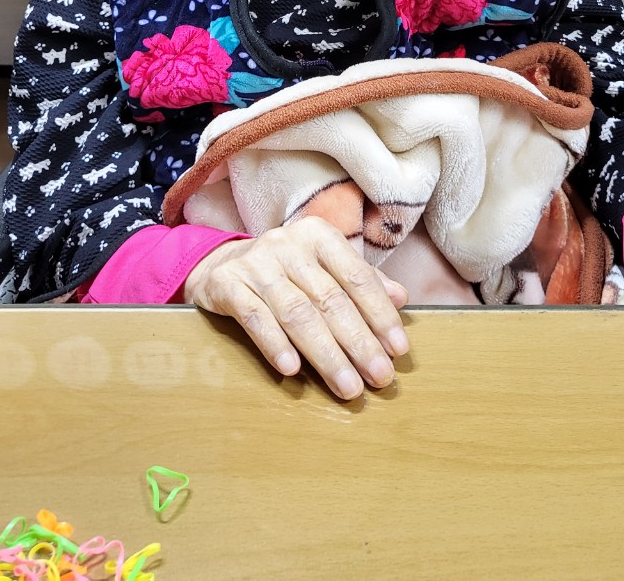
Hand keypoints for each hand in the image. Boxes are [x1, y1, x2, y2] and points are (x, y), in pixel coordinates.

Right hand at [184, 218, 409, 399]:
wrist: (221, 265)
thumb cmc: (286, 270)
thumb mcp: (323, 267)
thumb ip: (360, 281)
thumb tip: (401, 298)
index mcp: (318, 235)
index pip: (356, 277)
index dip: (380, 314)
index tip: (398, 350)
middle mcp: (288, 244)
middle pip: (329, 299)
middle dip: (359, 342)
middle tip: (380, 378)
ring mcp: (256, 264)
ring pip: (296, 313)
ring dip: (325, 354)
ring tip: (347, 386)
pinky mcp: (227, 285)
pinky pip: (255, 317)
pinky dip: (275, 344)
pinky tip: (292, 370)